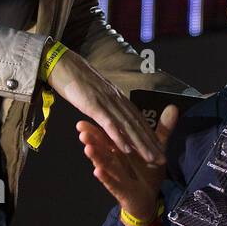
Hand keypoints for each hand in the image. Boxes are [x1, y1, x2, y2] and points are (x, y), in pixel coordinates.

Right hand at [48, 48, 163, 161]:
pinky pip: (109, 124)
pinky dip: (118, 137)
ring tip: (150, 158)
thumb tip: (112, 114)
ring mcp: (107, 103)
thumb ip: (106, 104)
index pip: (138, 119)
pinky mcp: (94, 106)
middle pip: (138, 125)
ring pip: (127, 127)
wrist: (64, 65)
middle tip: (162, 160)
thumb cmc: (77, 80)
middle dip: (151, 144)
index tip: (160, 149)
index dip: (150, 135)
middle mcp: (117, 101)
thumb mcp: (96, 94)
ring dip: (140, 144)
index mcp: (118, 98)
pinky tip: (126, 150)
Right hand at [78, 105, 176, 221]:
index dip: (98, 125)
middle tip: (80, 127)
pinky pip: (111, 182)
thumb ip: (163, 129)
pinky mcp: (119, 188)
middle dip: (92, 138)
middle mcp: (115, 160)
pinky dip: (105, 176)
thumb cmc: (149, 172)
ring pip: (104, 163)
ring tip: (87, 147)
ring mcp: (115, 174)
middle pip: (102, 147)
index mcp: (121, 150)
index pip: (108, 134)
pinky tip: (97, 171)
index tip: (88, 111)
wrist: (149, 199)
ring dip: (96, 155)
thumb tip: (173, 108)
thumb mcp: (157, 148)